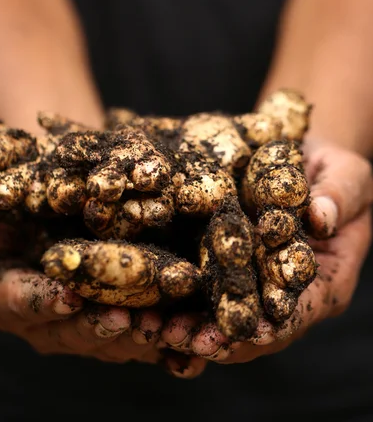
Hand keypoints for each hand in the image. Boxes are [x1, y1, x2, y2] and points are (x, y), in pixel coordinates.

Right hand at [0, 152, 173, 364]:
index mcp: (4, 289)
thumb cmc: (7, 180)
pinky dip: (170, 334)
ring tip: (175, 326)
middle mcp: (43, 314)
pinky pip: (144, 330)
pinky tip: (196, 329)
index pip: (18, 301)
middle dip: (102, 326)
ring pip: (113, 337)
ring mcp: (84, 317)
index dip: (42, 300)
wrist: (55, 178)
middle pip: (71, 330)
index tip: (69, 295)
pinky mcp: (120, 310)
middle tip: (133, 319)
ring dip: (145, 335)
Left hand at [161, 139, 372, 369]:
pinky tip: (149, 310)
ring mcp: (258, 283)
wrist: (309, 160)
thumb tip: (320, 217)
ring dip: (190, 328)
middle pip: (254, 329)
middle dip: (217, 338)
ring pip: (224, 318)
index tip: (236, 333)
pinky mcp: (231, 267)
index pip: (296, 313)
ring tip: (155, 327)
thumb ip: (338, 197)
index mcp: (326, 282)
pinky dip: (179, 304)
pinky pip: (205, 292)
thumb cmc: (336, 171)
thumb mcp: (348, 176)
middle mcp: (289, 293)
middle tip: (178, 337)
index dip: (267, 326)